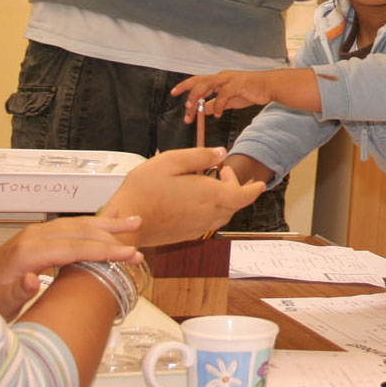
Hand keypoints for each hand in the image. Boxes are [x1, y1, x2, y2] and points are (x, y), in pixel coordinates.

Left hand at [0, 215, 142, 320]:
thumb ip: (18, 291)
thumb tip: (34, 280)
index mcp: (29, 251)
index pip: (76, 248)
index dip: (105, 251)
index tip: (128, 254)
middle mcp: (36, 236)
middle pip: (82, 232)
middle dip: (113, 238)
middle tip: (139, 245)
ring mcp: (38, 233)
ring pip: (79, 224)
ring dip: (108, 225)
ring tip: (134, 222)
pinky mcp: (40, 235)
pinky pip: (72, 225)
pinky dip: (93, 223)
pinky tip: (109, 220)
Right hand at [101, 147, 265, 245]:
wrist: (125, 223)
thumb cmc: (144, 190)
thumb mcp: (170, 161)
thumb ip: (199, 156)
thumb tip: (220, 152)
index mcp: (209, 195)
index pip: (244, 196)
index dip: (254, 189)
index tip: (259, 182)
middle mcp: (208, 215)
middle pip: (234, 204)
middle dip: (233, 187)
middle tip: (219, 170)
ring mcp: (198, 227)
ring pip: (222, 215)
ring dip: (223, 199)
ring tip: (207, 183)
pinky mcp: (187, 234)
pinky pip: (208, 222)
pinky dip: (211, 210)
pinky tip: (194, 199)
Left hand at [171, 70, 274, 122]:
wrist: (269, 87)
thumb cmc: (250, 91)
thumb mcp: (229, 101)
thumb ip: (216, 104)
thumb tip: (202, 110)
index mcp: (218, 80)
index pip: (197, 81)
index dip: (184, 86)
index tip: (173, 93)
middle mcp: (220, 77)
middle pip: (198, 81)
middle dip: (187, 91)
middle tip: (183, 105)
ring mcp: (228, 79)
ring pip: (207, 84)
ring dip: (197, 96)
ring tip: (193, 108)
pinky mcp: (237, 84)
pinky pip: (223, 94)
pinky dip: (218, 105)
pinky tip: (217, 114)